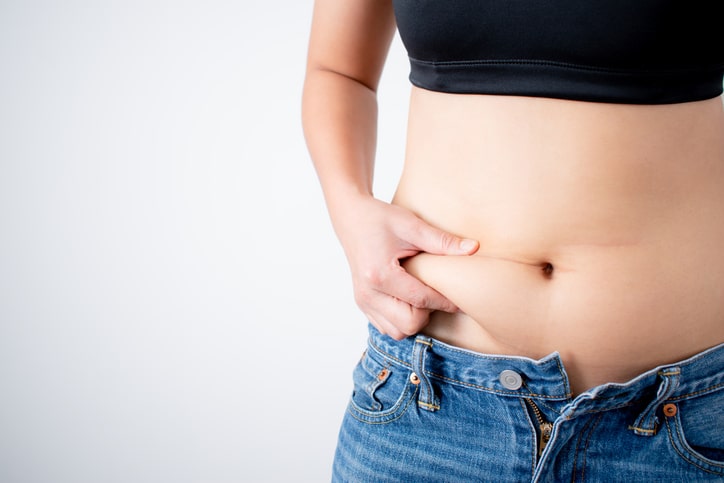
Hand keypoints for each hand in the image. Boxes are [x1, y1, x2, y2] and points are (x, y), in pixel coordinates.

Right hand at [334, 195, 478, 339]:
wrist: (351, 217)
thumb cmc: (379, 218)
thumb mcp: (412, 225)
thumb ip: (442, 241)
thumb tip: (474, 249)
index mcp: (379, 275)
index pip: (420, 301)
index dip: (445, 302)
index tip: (461, 299)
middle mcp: (368, 293)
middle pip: (409, 324)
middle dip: (428, 313)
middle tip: (435, 294)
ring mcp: (363, 301)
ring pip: (398, 332)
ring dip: (415, 319)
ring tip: (421, 296)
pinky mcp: (362, 304)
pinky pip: (387, 328)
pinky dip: (401, 320)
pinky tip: (408, 299)